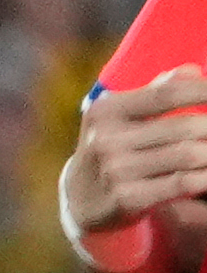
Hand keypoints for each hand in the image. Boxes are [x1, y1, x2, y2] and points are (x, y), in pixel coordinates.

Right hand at [71, 67, 206, 242]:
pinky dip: (204, 177)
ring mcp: (115, 170)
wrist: (79, 200)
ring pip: (189, 154)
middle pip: (184, 125)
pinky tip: (206, 175)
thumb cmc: (113, 149)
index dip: (204, 91)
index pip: (167, 93)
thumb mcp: (122, 117)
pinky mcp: (126, 199)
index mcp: (106, 111)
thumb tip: (193, 71)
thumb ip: (157, 92)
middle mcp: (106, 139)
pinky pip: (183, 183)